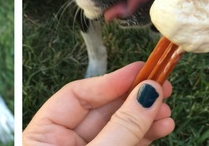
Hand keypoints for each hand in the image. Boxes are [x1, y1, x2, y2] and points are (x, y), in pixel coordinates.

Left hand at [23, 62, 174, 145]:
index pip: (76, 95)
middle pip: (101, 110)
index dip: (110, 81)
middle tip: (161, 85)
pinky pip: (123, 145)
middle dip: (134, 99)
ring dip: (144, 117)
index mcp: (41, 136)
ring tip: (166, 108)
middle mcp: (60, 143)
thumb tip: (146, 94)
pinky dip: (143, 136)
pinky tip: (161, 126)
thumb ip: (121, 128)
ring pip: (116, 129)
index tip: (140, 70)